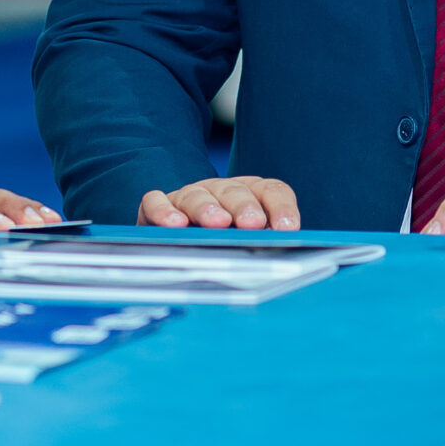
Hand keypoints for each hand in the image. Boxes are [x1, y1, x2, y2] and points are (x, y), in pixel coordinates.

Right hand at [139, 176, 299, 230]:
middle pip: (235, 191)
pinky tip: (174, 224)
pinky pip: (157, 201)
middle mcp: (220, 190)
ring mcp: (188, 195)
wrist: (175, 240)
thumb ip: (263, 244)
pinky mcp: (158, 205)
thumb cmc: (220, 242)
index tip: (288, 228)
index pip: (271, 191)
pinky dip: (164, 211)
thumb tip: (282, 254)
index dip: (281, 208)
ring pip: (197, 195)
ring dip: (207, 208)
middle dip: (244, 207)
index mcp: (250, 194)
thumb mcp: (245, 242)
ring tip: (217, 222)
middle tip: (252, 224)